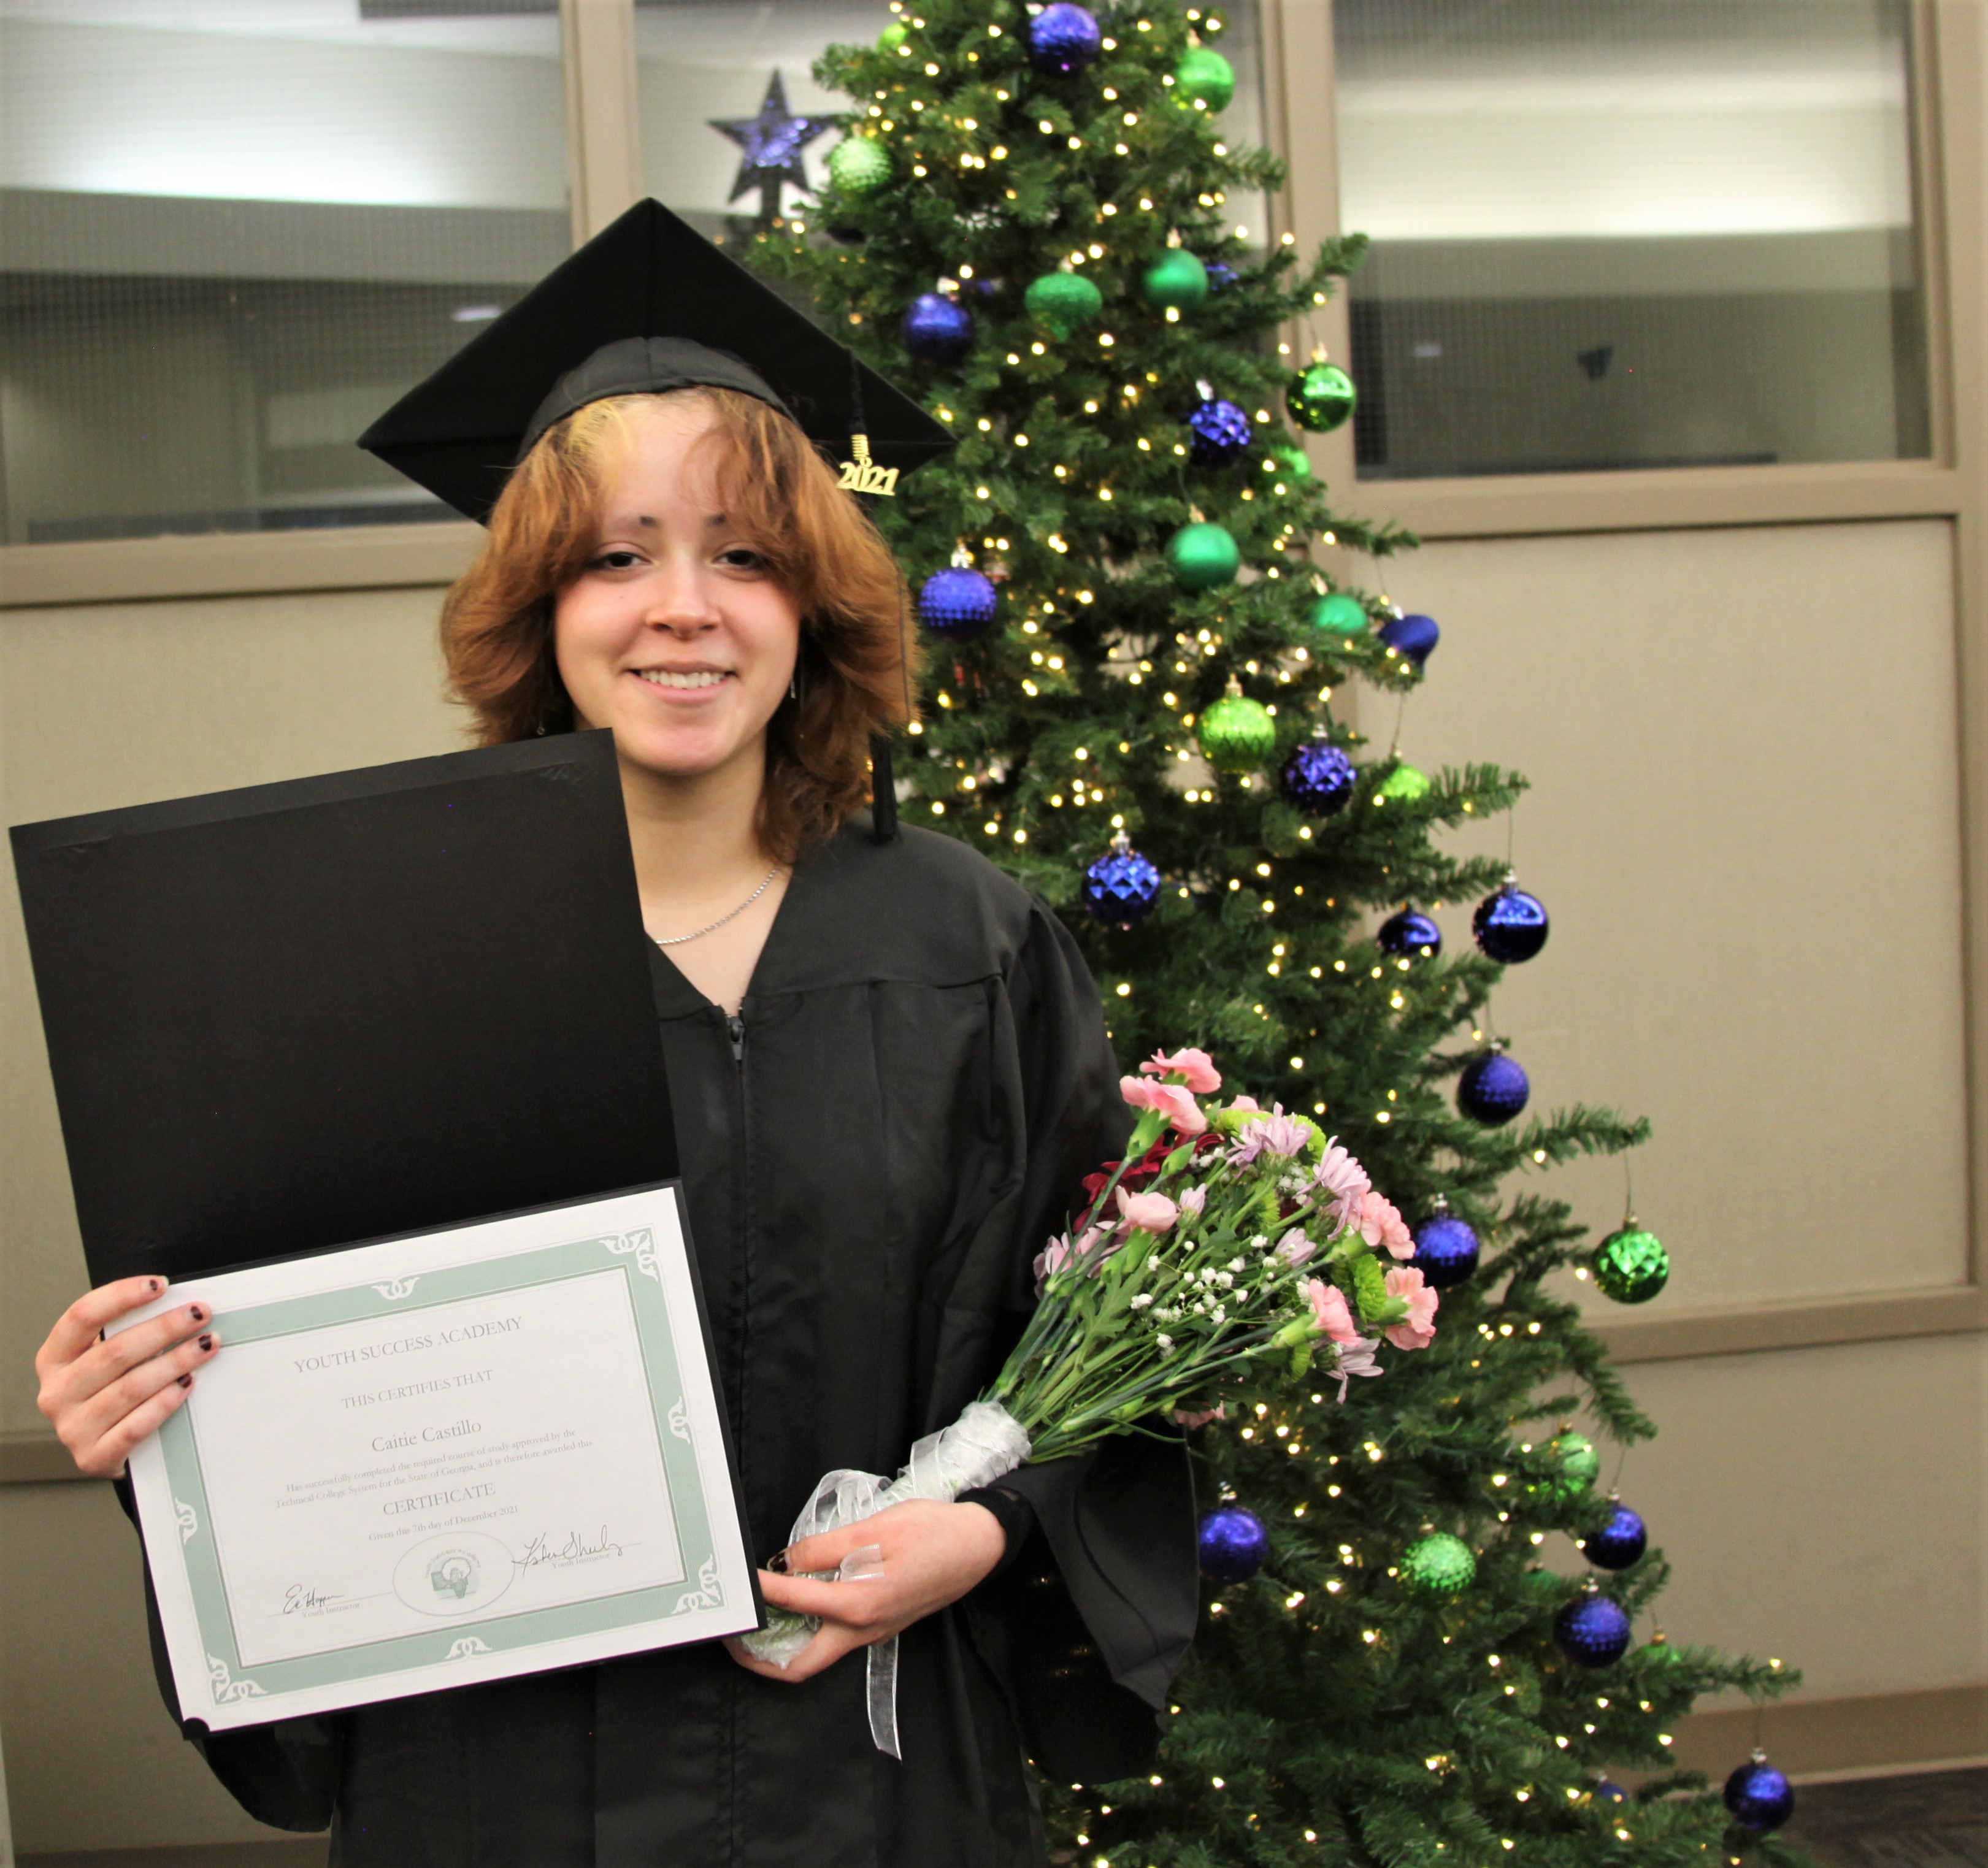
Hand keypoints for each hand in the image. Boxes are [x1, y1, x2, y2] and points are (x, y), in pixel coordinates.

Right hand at [35, 1277, 220, 1478]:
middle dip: (164, 1328)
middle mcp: (56, 1392)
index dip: (121, 1296)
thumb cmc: (111, 1391)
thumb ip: (128, 1332)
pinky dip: (164, 1403)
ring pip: (130, 1388)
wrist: (106, 1449)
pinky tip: (187, 1385)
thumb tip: (178, 1304)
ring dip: (175, 1362)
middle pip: (114, 1352)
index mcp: (55, 1358)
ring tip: (206, 1345)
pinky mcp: (93, 1457)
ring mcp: (72, 1428)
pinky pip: (135, 1427)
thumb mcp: (108, 1359)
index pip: (82, 1316)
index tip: (160, 1284)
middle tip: (199, 1314)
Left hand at [725, 1498, 1004, 1684]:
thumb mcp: (875, 1528)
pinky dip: (808, 1635)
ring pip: (818, 1658)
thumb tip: (786, 1561)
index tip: (738, 1580)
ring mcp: (874, 1632)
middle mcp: (864, 1629)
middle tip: (734, 1639)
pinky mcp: (882, 1625)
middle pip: (800, 1666)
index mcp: (860, 1604)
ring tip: (755, 1627)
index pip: (793, 1600)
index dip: (760, 1589)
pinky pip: (836, 1642)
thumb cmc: (932, 1531)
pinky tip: (798, 1609)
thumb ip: (825, 1548)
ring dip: (782, 1651)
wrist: (980, 1544)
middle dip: (760, 1659)